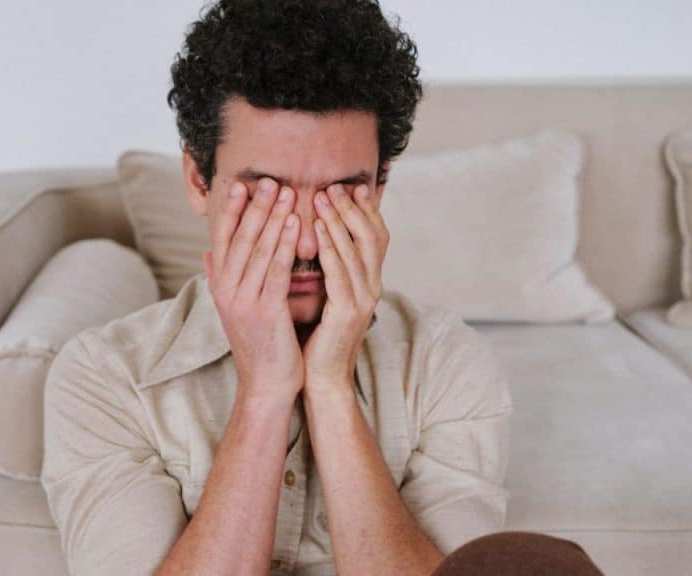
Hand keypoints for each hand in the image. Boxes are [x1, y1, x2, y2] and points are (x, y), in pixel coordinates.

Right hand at [205, 177, 303, 405]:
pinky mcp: (265, 311)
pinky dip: (284, 244)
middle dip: (255, 207)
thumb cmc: (259, 345)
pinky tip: (294, 224)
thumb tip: (208, 252)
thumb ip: (221, 278)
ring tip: (286, 192)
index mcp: (219, 287)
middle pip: (240, 239)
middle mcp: (226, 290)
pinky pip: (276, 270)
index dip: (231, 211)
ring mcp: (243, 301)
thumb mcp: (235, 309)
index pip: (222, 239)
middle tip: (268, 179)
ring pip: (258, 250)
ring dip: (273, 218)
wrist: (266, 385)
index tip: (241, 184)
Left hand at [301, 183, 388, 393]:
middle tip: (334, 186)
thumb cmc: (318, 338)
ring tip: (323, 198)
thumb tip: (317, 238)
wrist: (322, 379)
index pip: (375, 237)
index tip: (350, 186)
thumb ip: (329, 270)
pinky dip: (329, 250)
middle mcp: (373, 288)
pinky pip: (340, 275)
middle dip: (353, 209)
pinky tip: (316, 233)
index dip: (365, 211)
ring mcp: (364, 300)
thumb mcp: (327, 296)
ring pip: (356, 251)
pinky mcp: (348, 313)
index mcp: (369, 282)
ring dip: (339, 222)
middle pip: (372, 237)